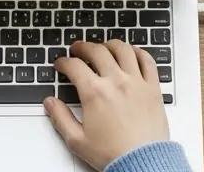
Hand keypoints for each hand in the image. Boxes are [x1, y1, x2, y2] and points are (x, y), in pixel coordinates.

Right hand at [46, 40, 169, 170]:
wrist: (143, 163)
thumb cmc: (113, 154)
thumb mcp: (77, 140)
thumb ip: (60, 118)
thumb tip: (50, 103)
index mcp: (95, 93)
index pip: (74, 66)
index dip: (63, 62)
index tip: (61, 64)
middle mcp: (116, 82)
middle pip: (97, 51)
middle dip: (83, 47)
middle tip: (78, 49)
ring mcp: (136, 82)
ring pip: (122, 49)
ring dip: (109, 44)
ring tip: (103, 46)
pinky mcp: (153, 87)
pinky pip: (147, 60)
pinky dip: (138, 51)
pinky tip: (132, 53)